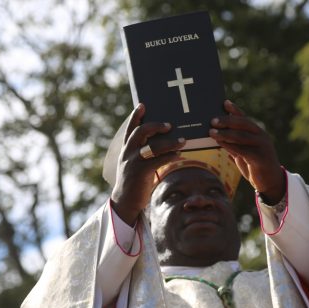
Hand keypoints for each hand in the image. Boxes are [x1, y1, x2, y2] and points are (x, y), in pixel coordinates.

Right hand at [110, 104, 184, 224]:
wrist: (125, 202)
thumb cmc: (134, 182)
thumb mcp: (134, 164)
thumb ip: (141, 153)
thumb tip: (160, 142)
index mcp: (126, 149)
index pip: (130, 129)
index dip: (135, 116)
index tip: (142, 105)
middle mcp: (128, 153)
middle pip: (140, 132)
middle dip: (156, 126)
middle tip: (170, 125)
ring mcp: (133, 162)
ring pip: (152, 147)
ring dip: (170, 142)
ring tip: (183, 141)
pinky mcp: (140, 173)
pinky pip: (157, 161)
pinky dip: (170, 156)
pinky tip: (179, 155)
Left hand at [209, 100, 284, 203]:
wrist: (270, 182)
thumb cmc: (254, 166)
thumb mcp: (243, 153)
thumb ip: (233, 144)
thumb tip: (217, 136)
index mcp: (258, 133)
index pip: (245, 118)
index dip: (235, 110)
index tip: (224, 103)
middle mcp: (261, 137)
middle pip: (243, 124)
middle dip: (227, 121)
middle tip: (213, 120)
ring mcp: (262, 147)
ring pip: (241, 136)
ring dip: (225, 133)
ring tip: (212, 132)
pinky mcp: (260, 158)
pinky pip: (243, 150)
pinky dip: (230, 146)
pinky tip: (220, 143)